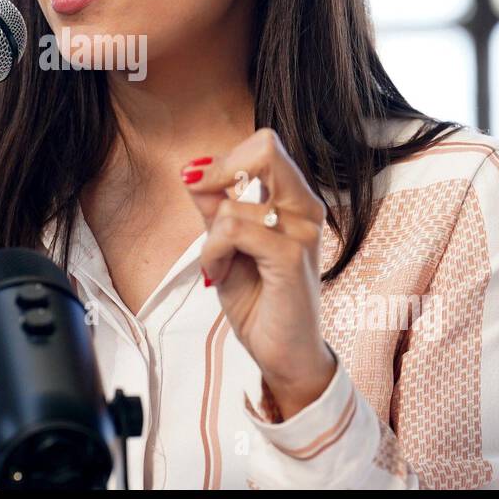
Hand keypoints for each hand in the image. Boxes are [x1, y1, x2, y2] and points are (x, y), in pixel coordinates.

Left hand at [180, 128, 335, 418]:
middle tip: (204, 202)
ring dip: (209, 236)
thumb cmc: (260, 300)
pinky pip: (233, 231)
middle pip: (265, 147)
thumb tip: (193, 171)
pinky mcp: (291, 258)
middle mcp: (305, 208)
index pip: (263, 145)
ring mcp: (302, 231)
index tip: (202, 187)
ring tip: (216, 264)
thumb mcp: (225, 246)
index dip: (225, 160)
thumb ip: (214, 208)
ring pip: (235, 202)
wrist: (283, 353)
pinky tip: (217, 274)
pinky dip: (212, 252)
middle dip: (220, 172)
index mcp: (294, 200)